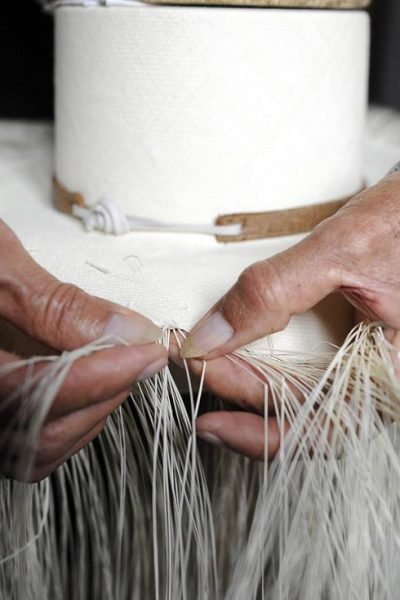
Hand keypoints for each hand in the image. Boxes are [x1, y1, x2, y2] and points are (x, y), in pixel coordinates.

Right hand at [0, 220, 166, 481]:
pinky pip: (28, 445)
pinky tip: (89, 385)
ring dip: (90, 412)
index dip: (100, 376)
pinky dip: (69, 421)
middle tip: (140, 357)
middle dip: (102, 395)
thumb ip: (56, 304)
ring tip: (119, 367)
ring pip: (36, 451)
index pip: (32, 394)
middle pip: (38, 435)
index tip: (146, 352)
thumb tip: (126, 330)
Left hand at [177, 172, 399, 458]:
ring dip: (242, 384)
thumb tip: (209, 335)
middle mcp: (376, 386)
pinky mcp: (345, 352)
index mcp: (389, 376)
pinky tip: (230, 354)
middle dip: (233, 391)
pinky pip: (298, 376)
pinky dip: (260, 367)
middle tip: (186, 360)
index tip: (197, 375)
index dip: (248, 417)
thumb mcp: (339, 252)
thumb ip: (274, 293)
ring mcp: (360, 371)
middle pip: (295, 417)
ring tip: (198, 362)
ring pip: (293, 402)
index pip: (312, 424)